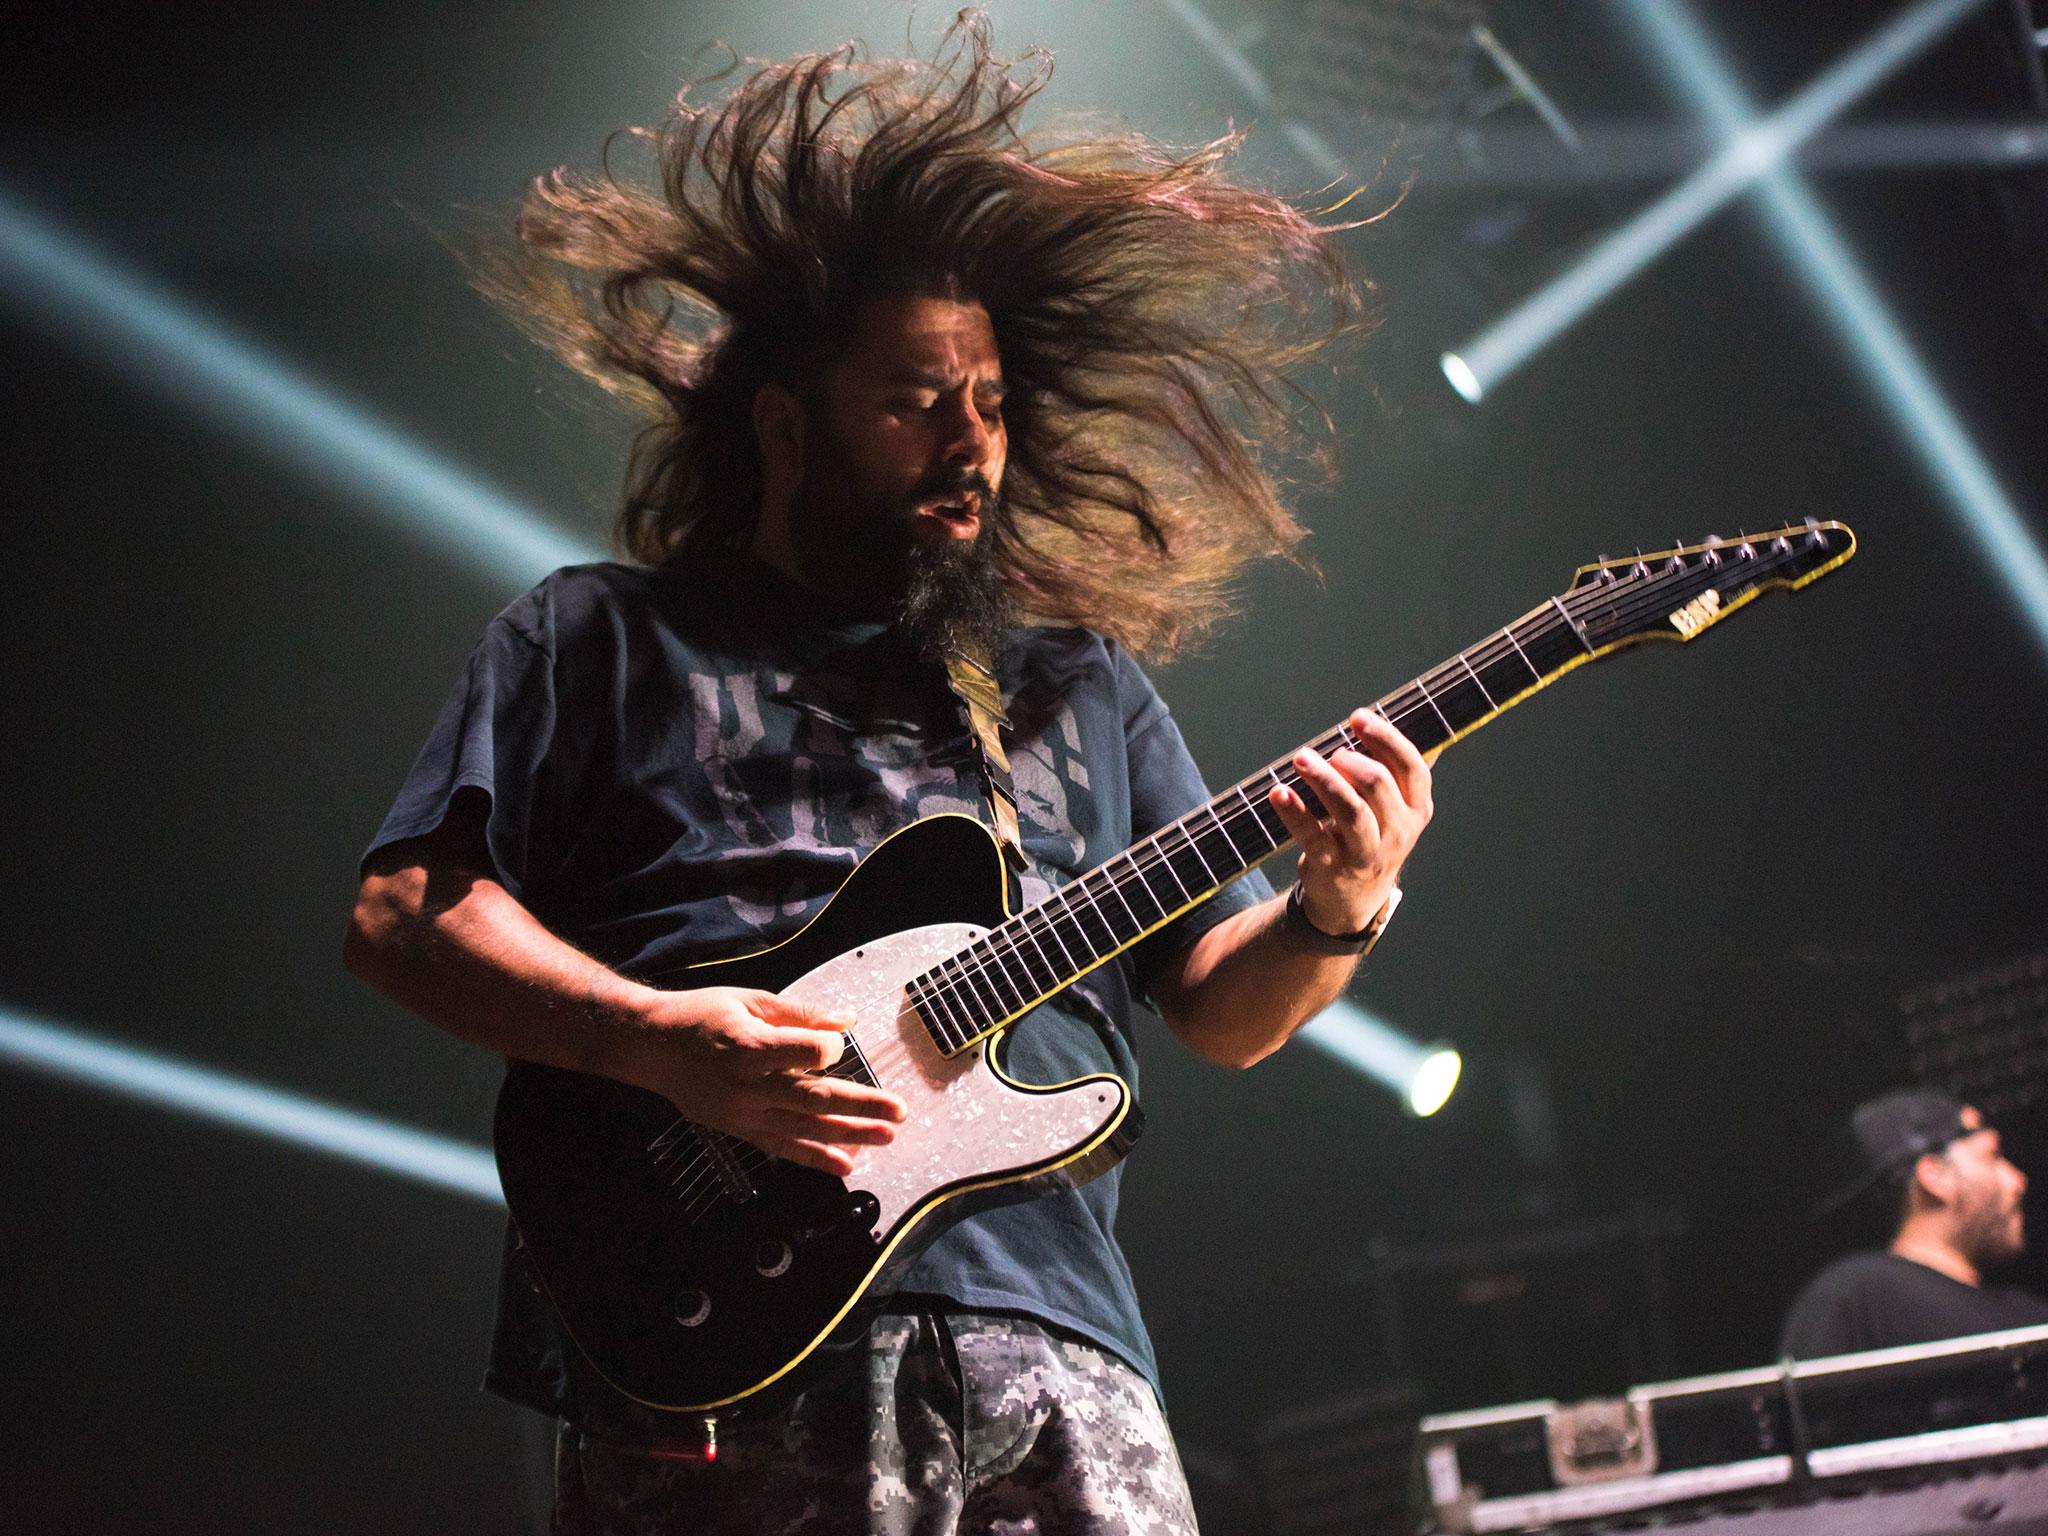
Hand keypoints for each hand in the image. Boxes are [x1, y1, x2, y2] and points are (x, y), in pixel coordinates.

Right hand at [629, 985, 906, 1175]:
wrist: (652, 1048)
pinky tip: (846, 1164)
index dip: (829, 1049)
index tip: (837, 1045)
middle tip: (899, 1112)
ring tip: (887, 1137)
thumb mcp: (749, 1000)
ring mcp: (744, 1114)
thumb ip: (800, 1013)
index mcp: (749, 1045)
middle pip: (814, 1099)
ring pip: (805, 1129)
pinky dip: (816, 1158)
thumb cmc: (702, 1016)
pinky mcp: (741, 1131)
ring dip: (849, 1135)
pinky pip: (784, 1148)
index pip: (804, 1053)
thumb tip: (846, 1021)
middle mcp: (747, 1086)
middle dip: (861, 1107)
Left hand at [1269, 707, 1432, 935]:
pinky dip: (1294, 812)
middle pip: (1379, 785)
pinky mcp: (1331, 867)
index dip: (1385, 738)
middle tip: (1328, 750)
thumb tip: (1405, 715)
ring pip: (1350, 810)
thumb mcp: (1394, 810)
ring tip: (1301, 758)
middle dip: (1351, 760)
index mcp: (1416, 810)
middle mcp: (1397, 832)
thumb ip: (1395, 771)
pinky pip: (1312, 835)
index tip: (1357, 717)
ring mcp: (1365, 852)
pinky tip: (1278, 791)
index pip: (1412, 766)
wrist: (1353, 899)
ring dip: (1324, 779)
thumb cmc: (1371, 837)